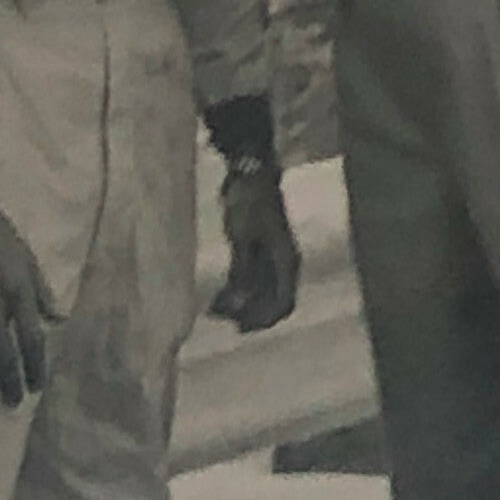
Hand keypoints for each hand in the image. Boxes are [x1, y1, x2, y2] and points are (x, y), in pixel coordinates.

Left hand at [208, 167, 299, 333]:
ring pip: (258, 295)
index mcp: (286, 260)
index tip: (240, 327)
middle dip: (248, 314)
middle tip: (222, 317)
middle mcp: (282, 263)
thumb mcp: (243, 237)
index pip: (284, 302)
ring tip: (213, 309)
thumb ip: (243, 272)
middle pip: (271, 302)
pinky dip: (234, 293)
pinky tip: (215, 299)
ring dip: (238, 305)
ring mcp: (268, 259)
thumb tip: (240, 304)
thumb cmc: (250, 201)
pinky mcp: (255, 252)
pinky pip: (247, 282)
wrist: (249, 173)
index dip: (265, 319)